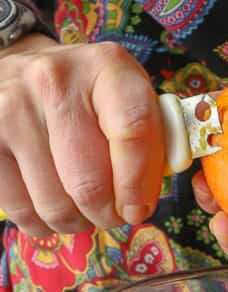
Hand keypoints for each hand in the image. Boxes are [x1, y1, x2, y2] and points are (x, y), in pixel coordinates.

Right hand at [0, 34, 163, 236]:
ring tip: (79, 206)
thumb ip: (149, 145)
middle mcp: (54, 81)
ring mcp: (11, 110)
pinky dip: (41, 223)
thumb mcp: (126, 102)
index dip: (139, 187)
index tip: (137, 210)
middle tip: (110, 213)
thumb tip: (138, 205)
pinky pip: (21, 211)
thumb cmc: (87, 98)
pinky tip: (48, 206)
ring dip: (75, 222)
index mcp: (106, 68)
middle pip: (89, 184)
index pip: (133, 133)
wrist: (21, 69)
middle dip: (107, 215)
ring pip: (55, 206)